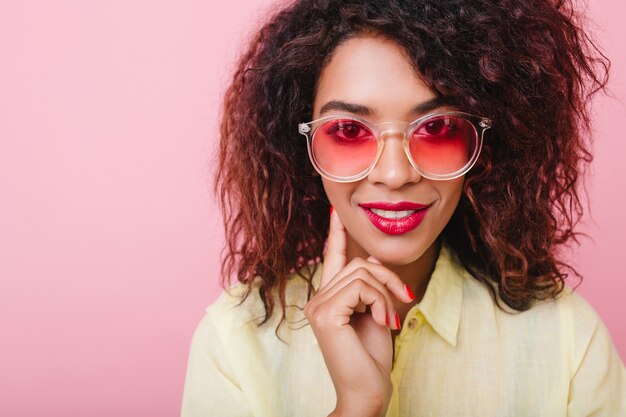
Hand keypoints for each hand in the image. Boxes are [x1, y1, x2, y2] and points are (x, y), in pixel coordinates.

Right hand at [304, 208, 413, 416]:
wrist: (366, 392)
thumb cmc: (371, 358)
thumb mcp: (375, 313)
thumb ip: (369, 287)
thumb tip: (368, 258)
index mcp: (328, 298)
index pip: (331, 258)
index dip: (335, 234)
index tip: (336, 211)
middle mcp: (318, 299)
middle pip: (357, 262)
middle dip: (387, 277)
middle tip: (404, 301)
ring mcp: (318, 305)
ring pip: (362, 272)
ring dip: (386, 293)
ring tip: (391, 319)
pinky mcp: (326, 313)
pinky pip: (361, 287)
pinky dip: (380, 301)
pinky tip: (385, 322)